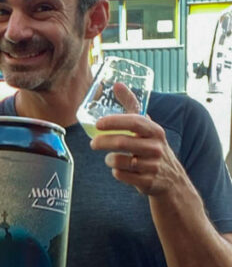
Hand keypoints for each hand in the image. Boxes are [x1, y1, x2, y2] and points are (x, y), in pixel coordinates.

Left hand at [90, 81, 183, 195]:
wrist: (172, 180)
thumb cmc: (152, 147)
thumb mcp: (147, 127)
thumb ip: (132, 105)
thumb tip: (117, 84)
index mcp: (155, 131)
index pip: (134, 122)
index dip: (114, 121)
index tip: (98, 123)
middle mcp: (156, 148)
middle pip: (122, 143)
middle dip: (102, 143)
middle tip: (93, 144)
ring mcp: (153, 166)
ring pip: (119, 161)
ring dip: (109, 159)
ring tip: (109, 158)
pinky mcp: (147, 182)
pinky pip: (121, 175)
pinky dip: (116, 172)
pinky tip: (119, 169)